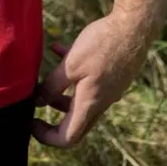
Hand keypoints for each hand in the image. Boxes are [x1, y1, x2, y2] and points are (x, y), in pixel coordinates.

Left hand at [31, 11, 152, 146]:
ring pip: (80, 100)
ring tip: (45, 74)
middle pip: (75, 122)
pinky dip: (72, 72)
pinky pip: (87, 80)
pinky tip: (59, 48)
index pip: (68, 137)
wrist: (134, 28)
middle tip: (36, 103)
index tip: (32, 122)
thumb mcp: (71, 66)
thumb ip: (52, 85)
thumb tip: (37, 101)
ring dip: (61, 92)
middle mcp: (101, 102)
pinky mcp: (112, 75)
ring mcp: (108, 89)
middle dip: (53, 117)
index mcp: (89, 104)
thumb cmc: (101, 46)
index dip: (47, 136)